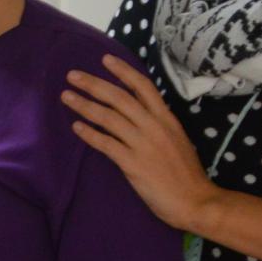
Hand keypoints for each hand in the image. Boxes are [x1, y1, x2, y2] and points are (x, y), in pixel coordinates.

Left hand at [62, 56, 219, 232]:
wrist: (195, 201)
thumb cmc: (186, 172)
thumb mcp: (176, 138)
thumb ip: (157, 124)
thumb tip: (136, 112)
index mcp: (166, 118)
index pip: (143, 86)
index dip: (123, 71)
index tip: (105, 59)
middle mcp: (154, 126)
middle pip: (119, 97)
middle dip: (93, 84)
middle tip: (72, 75)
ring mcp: (143, 144)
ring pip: (108, 118)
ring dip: (84, 105)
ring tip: (66, 97)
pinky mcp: (133, 163)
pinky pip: (106, 144)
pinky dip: (89, 134)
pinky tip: (76, 127)